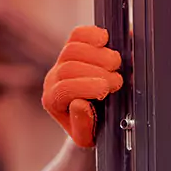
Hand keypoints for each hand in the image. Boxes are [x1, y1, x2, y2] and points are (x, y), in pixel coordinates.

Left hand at [42, 26, 123, 147]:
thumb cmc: (92, 128)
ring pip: (72, 49)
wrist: (94, 117)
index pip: (64, 89)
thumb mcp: (88, 137)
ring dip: (98, 54)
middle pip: (69, 67)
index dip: (87, 86)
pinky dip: (92, 34)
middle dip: (97, 72)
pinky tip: (105, 40)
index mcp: (53, 102)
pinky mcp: (73, 47)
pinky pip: (77, 35)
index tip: (107, 89)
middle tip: (117, 81)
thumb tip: (79, 103)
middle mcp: (52, 79)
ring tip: (116, 65)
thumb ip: (83, 125)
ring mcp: (61, 61)